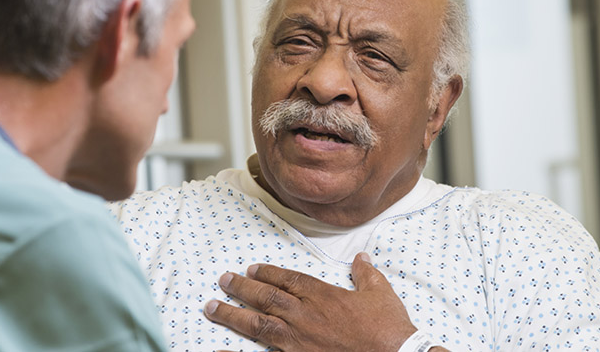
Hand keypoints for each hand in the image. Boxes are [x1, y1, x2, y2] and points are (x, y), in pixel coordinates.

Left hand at [203, 252, 418, 351]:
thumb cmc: (388, 328)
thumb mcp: (380, 293)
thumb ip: (366, 274)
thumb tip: (361, 258)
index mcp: (322, 295)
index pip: (287, 279)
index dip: (267, 272)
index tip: (251, 268)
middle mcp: (305, 315)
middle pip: (266, 297)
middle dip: (241, 287)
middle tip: (223, 280)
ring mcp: (298, 341)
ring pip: (257, 324)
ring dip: (232, 315)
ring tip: (211, 307)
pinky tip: (218, 351)